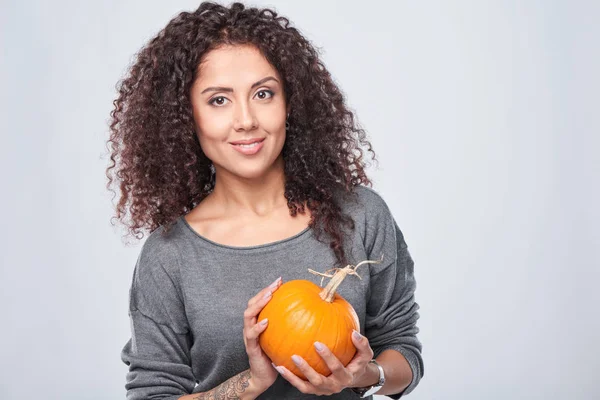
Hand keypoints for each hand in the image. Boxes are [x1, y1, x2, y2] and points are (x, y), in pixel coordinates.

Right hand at [243, 277, 282, 391]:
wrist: (263, 377)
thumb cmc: (276, 356)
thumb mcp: (283, 338)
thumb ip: (290, 325)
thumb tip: (310, 312)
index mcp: (258, 322)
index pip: (260, 301)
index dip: (268, 290)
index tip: (280, 280)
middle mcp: (251, 327)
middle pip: (252, 304)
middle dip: (263, 292)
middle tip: (275, 285)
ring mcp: (249, 337)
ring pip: (248, 316)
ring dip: (258, 304)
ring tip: (269, 296)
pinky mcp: (251, 348)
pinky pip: (251, 336)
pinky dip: (258, 327)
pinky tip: (266, 322)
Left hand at [273, 329, 374, 395]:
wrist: (354, 378)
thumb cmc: (358, 362)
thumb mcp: (365, 354)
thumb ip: (362, 344)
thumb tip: (354, 333)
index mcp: (346, 377)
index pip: (336, 368)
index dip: (327, 357)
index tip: (317, 343)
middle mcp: (333, 386)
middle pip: (318, 380)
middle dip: (306, 370)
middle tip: (295, 356)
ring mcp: (322, 390)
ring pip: (305, 387)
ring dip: (292, 377)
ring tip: (280, 366)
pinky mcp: (314, 390)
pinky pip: (300, 385)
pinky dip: (289, 377)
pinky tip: (278, 365)